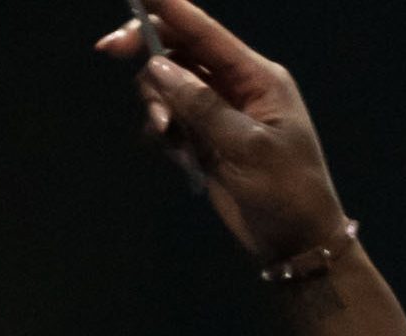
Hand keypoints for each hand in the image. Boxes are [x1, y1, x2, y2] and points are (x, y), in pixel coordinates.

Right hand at [93, 0, 349, 265]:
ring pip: (166, 86)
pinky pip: (169, 120)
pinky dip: (163, 132)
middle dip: (146, 53)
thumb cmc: (287, 191)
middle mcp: (236, 87)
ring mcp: (218, 114)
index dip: (166, 7)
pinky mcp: (204, 140)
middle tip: (109, 51)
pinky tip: (178, 156)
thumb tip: (158, 68)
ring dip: (155, 103)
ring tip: (166, 135)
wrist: (297, 243)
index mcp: (257, 77)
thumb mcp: (247, 146)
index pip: (203, 30)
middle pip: (177, 50)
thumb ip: (202, 105)